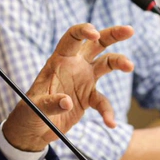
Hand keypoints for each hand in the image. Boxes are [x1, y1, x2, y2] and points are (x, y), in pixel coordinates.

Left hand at [3, 24, 134, 150]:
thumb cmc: (29, 112)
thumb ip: (49, 104)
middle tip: (129, 30)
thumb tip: (66, 102)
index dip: (84, 31)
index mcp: (59, 60)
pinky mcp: (89, 97)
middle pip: (97, 43)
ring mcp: (84, 80)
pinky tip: (111, 123)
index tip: (95, 34)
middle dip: (113, 34)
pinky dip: (108, 112)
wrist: (34, 129)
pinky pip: (103, 101)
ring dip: (120, 62)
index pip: (73, 37)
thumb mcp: (34, 107)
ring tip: (130, 67)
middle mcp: (75, 65)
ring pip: (107, 63)